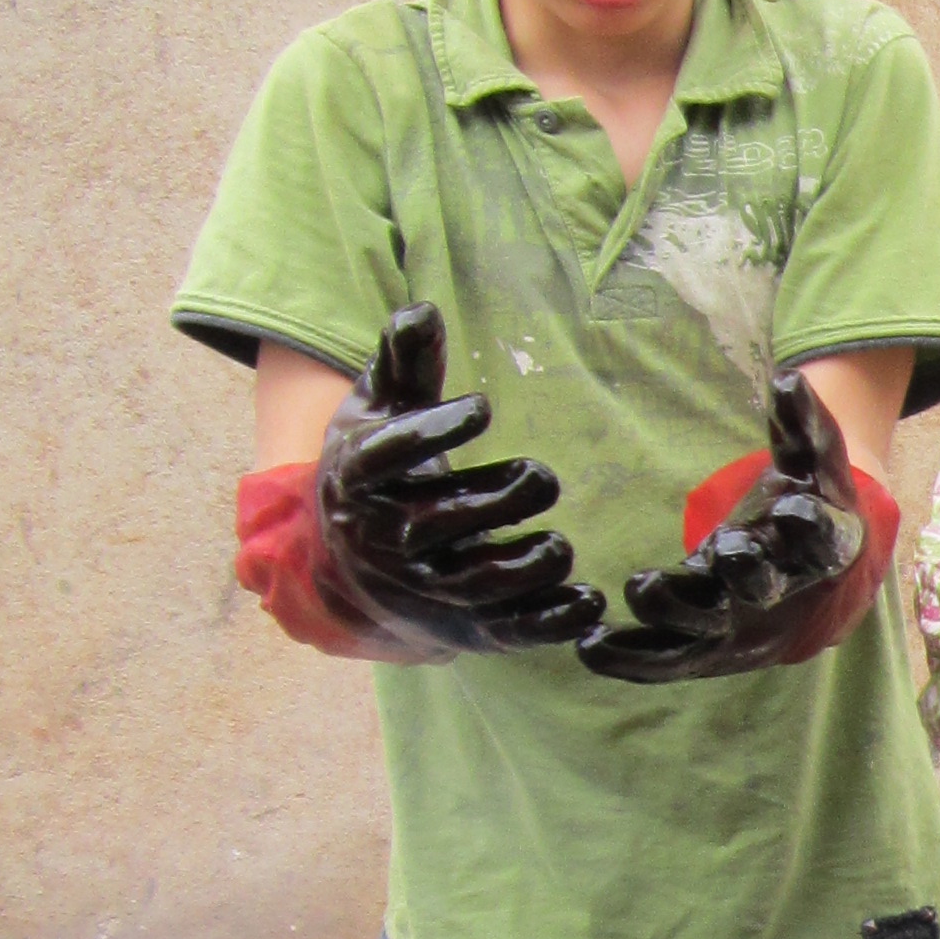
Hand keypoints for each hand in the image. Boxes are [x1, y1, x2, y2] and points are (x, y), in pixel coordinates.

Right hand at [244, 302, 598, 659]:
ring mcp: (422, 589)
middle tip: (541, 476)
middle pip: (439, 521)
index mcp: (358, 479)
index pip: (387, 455)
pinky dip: (551, 620)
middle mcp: (383, 539)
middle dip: (499, 499)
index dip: (434, 430)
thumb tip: (423, 309)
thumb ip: (403, 362)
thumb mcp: (378, 412)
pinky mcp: (461, 626)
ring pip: (476, 583)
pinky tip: (588, 599)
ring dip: (527, 564)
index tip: (485, 405)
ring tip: (558, 541)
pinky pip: (508, 629)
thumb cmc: (376, 469)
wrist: (351, 566)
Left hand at [577, 370, 897, 685]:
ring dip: (673, 610)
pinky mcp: (703, 650)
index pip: (818, 539)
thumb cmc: (810, 507)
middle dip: (743, 570)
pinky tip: (588, 647)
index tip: (791, 510)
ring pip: (705, 626)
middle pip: (760, 587)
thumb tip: (787, 377)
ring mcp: (738, 627)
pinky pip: (665, 660)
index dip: (808, 527)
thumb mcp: (816, 466)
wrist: (815, 584)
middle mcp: (779, 594)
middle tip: (722, 550)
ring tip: (638, 585)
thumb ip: (805, 423)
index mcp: (816, 547)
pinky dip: (629, 659)